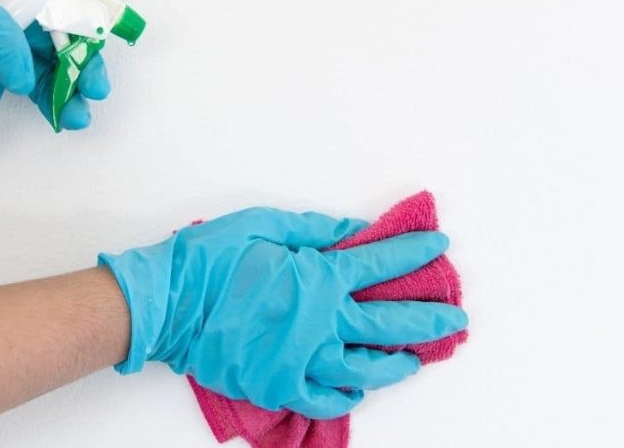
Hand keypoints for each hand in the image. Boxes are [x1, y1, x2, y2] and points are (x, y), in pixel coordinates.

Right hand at [100, 208, 468, 418]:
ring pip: (368, 368)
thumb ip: (313, 229)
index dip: (413, 253)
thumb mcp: (263, 224)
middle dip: (430, 317)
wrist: (168, 302)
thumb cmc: (211, 259)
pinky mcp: (281, 386)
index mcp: (319, 277)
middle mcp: (322, 322)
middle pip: (392, 323)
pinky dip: (347, 396)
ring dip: (399, 363)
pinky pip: (326, 399)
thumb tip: (351, 230)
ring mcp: (304, 359)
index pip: (381, 263)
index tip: (438, 246)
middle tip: (455, 316)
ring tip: (416, 359)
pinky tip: (359, 389)